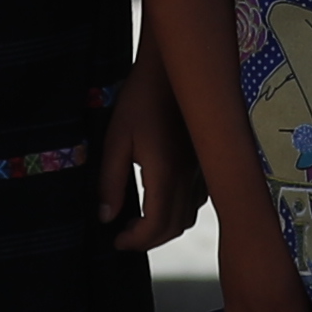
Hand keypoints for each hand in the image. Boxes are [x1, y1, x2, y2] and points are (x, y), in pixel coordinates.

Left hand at [98, 59, 202, 254]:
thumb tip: (106, 217)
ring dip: (166, 227)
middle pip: (175, 226)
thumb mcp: (115, 141)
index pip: (156, 225)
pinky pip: (198, 199)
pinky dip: (181, 211)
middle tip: (124, 236)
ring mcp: (201, 170)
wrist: (172, 71)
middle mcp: (189, 177)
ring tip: (140, 222)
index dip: (135, 240)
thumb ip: (110, 182)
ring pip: (190, 216)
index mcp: (165, 173)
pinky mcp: (205, 162)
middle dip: (148, 240)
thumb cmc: (139, 101)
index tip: (116, 240)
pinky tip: (162, 200)